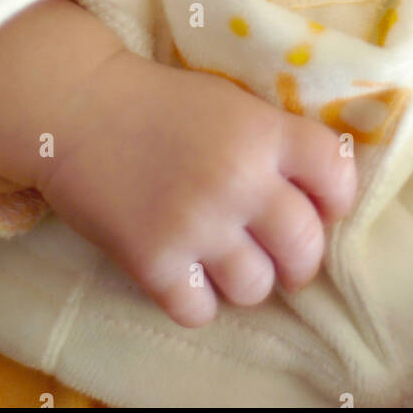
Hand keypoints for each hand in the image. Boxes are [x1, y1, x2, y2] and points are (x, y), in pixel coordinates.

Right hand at [37, 48, 357, 327]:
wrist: (75, 106)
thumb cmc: (157, 103)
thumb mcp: (230, 103)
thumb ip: (273, 142)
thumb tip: (318, 198)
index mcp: (263, 132)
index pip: (337, 176)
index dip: (335, 198)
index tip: (318, 206)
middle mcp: (239, 180)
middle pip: (305, 249)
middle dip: (297, 258)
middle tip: (276, 252)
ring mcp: (196, 224)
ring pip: (256, 289)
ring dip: (243, 280)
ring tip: (220, 257)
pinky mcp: (153, 261)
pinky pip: (199, 310)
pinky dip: (192, 298)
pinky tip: (181, 270)